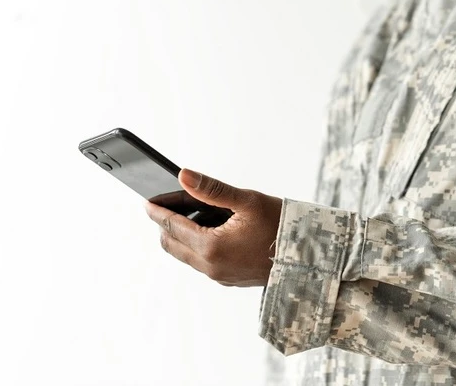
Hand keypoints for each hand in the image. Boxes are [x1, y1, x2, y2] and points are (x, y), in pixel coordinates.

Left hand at [145, 168, 281, 286]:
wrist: (308, 256)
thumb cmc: (282, 226)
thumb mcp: (247, 201)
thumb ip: (211, 189)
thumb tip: (184, 176)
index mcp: (212, 247)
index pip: (172, 226)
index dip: (158, 211)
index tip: (147, 201)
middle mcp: (210, 266)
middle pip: (172, 244)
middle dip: (166, 224)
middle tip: (169, 204)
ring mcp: (219, 276)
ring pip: (186, 254)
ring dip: (183, 235)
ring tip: (197, 213)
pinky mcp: (228, 279)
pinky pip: (202, 261)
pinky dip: (198, 245)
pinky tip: (214, 229)